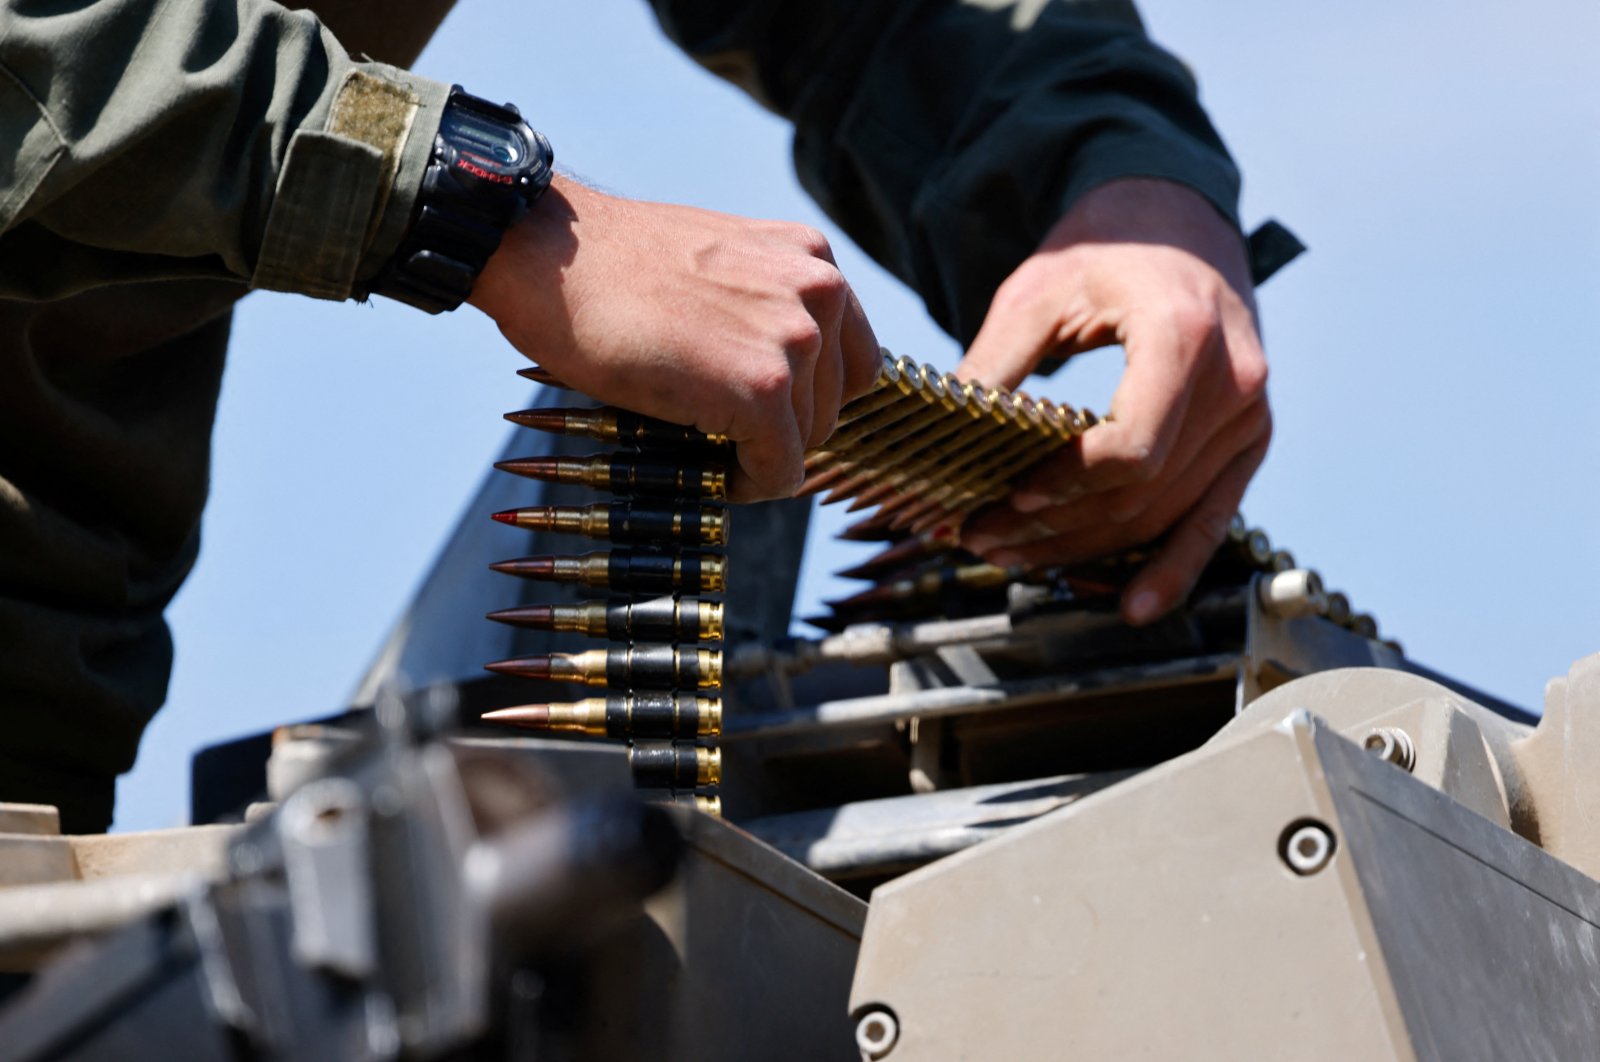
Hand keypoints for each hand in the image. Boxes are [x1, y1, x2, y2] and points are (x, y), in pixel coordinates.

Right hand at [470, 177, 880, 500]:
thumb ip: (765, 307)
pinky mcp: (762, 391)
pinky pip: (780, 471)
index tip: (766, 415)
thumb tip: (782, 378)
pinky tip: (714, 473)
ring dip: (760, 455)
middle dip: (786, 430)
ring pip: (808, 441)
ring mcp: (794, 340)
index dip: (810, 397)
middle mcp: (818, 291)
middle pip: (835, 403)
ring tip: (705, 445)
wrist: (551, 256)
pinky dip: (749, 485)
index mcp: (812, 257)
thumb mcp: (719, 265)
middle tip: (727, 438)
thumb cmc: (615, 268)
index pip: (852, 357)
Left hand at [956, 178, 1270, 624]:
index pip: (1132, 447)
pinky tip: (1137, 606)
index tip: (1007, 499)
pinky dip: (1174, 566)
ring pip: (1165, 514)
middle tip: (978, 536)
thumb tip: (939, 441)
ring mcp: (1251, 417)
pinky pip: (1213, 517)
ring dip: (1088, 547)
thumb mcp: (1038, 292)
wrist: (1178, 220)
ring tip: (1014, 555)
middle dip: (1055, 526)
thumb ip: (996, 368)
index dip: (1065, 486)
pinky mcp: (1250, 439)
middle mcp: (1236, 382)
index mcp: (1186, 337)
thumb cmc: (1107, 248)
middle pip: (1141, 491)